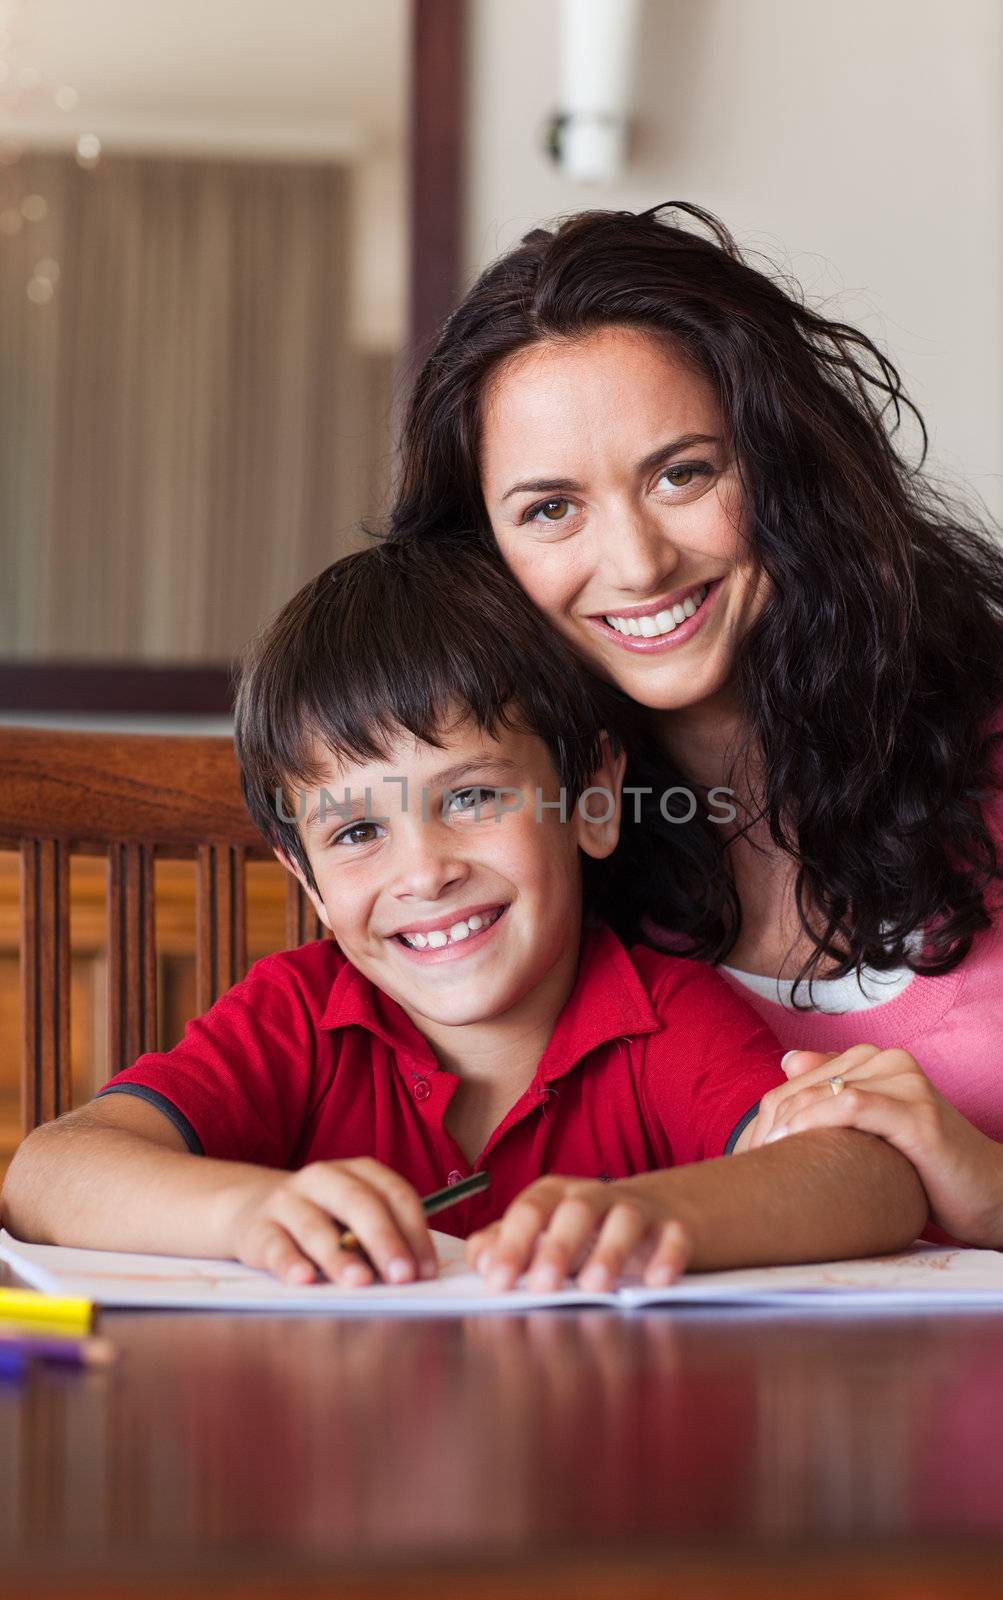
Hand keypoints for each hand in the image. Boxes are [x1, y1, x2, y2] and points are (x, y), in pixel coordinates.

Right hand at [229, 1157, 438, 1286]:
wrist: (251, 1209)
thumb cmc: (321, 1219)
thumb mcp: (354, 1218)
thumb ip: (382, 1238)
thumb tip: (416, 1276)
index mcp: (358, 1172)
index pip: (395, 1194)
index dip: (415, 1232)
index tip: (426, 1271)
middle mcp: (324, 1178)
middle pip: (359, 1202)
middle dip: (385, 1240)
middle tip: (403, 1276)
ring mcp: (288, 1200)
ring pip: (315, 1225)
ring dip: (340, 1256)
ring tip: (360, 1282)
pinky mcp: (258, 1228)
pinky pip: (275, 1245)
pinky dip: (290, 1262)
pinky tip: (305, 1279)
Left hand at [464, 1175, 691, 1292]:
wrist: (654, 1212)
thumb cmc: (584, 1231)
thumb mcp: (542, 1234)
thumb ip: (504, 1244)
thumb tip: (480, 1261)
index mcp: (555, 1196)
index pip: (529, 1211)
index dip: (512, 1244)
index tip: (498, 1281)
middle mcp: (594, 1196)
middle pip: (575, 1210)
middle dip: (557, 1247)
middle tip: (542, 1286)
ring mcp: (637, 1208)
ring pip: (625, 1218)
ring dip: (610, 1250)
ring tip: (595, 1287)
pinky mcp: (674, 1226)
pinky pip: (674, 1235)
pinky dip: (667, 1255)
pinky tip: (655, 1281)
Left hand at [749, 1044, 1002, 1247]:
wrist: (991, 1194)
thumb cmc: (927, 1167)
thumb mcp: (876, 1126)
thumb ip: (837, 1089)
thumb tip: (788, 1058)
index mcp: (876, 1060)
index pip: (799, 1080)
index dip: (767, 1115)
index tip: (746, 1153)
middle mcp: (890, 1060)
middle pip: (805, 1086)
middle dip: (770, 1123)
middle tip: (747, 1162)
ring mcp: (906, 1083)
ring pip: (823, 1093)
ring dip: (786, 1125)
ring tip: (762, 1158)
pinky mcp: (917, 1113)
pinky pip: (853, 1106)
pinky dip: (816, 1122)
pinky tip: (792, 1146)